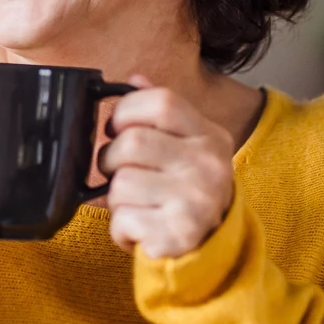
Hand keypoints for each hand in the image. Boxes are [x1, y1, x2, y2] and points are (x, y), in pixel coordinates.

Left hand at [99, 77, 235, 259]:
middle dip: (111, 160)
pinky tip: (141, 228)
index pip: (160, 102)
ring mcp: (197, 200)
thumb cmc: (187, 188)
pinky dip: (120, 228)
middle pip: (131, 143)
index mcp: (210, 135)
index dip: (126, 111)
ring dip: (116, 199)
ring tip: (137, 204)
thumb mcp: (185, 144)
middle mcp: (209, 165)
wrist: (213, 245)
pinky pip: (121, 220)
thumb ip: (161, 112)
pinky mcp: (178, 234)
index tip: (117, 128)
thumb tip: (134, 79)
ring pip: (120, 184)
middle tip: (120, 172)